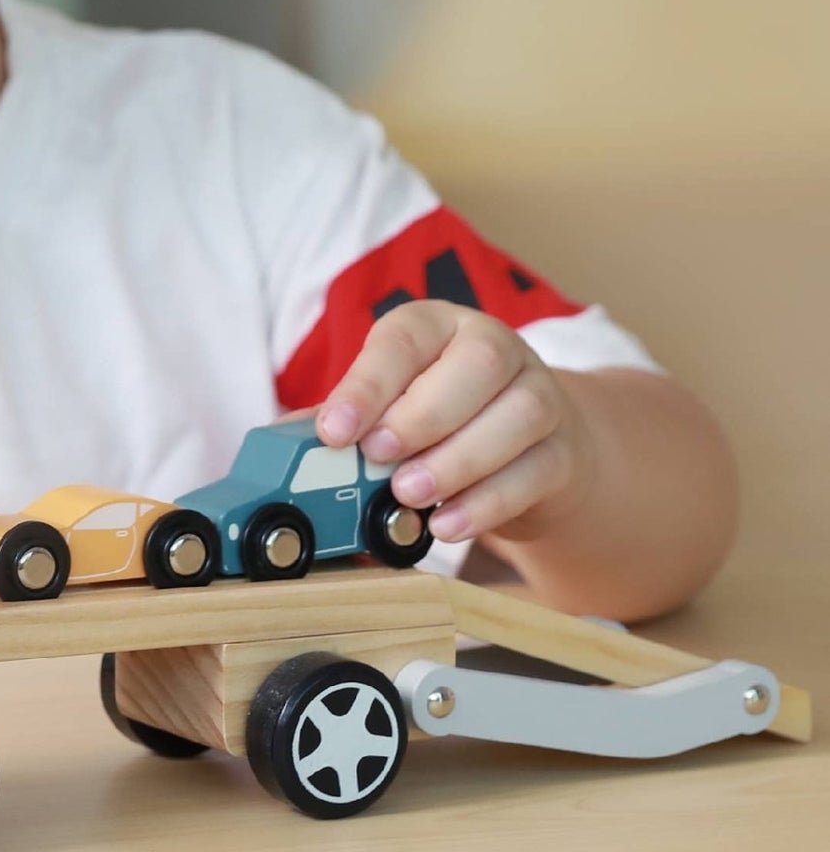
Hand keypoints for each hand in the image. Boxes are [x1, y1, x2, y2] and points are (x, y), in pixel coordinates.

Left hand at [316, 300, 594, 545]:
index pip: (404, 338)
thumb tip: (286, 445)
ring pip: (518, 415)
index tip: (333, 430)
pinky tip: (447, 525)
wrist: (525, 449)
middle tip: (379, 458)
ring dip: (458, 460)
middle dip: (420, 415)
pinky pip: (536, 471)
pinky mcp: (564, 451)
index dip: (368, 383)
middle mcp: (495, 348)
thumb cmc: (437, 419)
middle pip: (477, 364)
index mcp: (438, 326)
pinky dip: (488, 502)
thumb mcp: (390, 407)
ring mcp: (540, 396)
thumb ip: (347, 420)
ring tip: (409, 496)